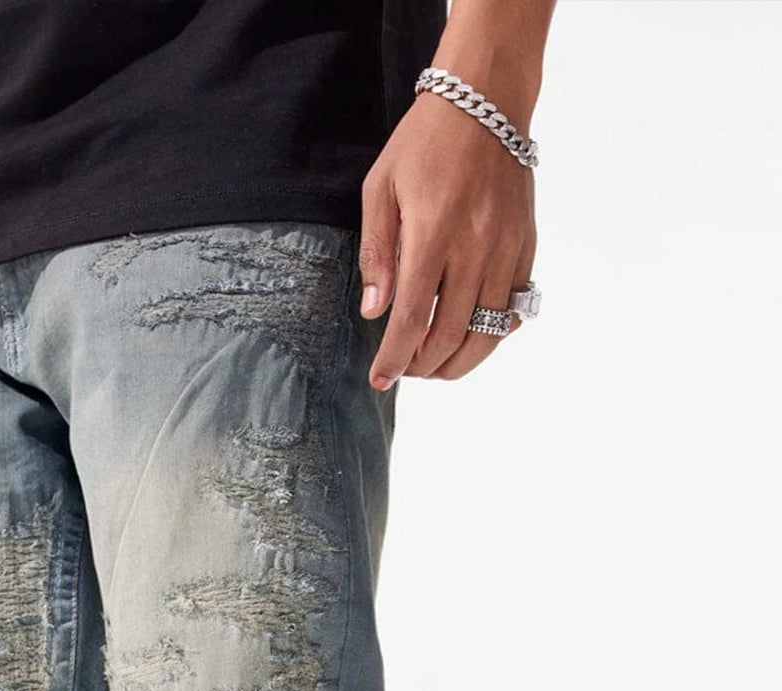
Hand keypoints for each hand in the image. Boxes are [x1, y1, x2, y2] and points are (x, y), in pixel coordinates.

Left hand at [359, 91, 536, 386]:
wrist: (486, 102)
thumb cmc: (424, 144)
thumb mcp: (381, 189)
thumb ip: (377, 253)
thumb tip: (374, 310)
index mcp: (433, 233)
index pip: (412, 318)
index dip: (395, 358)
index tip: (380, 380)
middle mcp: (475, 247)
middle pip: (451, 335)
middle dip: (423, 366)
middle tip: (404, 370)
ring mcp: (506, 249)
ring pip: (487, 332)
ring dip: (458, 362)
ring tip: (434, 365)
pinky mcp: (526, 247)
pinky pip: (513, 309)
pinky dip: (491, 335)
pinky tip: (468, 338)